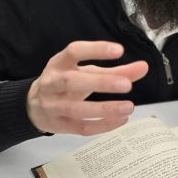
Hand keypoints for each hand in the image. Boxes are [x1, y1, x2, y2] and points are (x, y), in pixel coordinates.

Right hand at [26, 41, 148, 136]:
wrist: (33, 106)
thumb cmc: (66, 83)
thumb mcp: (86, 72)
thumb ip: (115, 70)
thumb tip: (144, 67)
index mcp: (58, 63)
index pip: (74, 51)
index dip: (95, 49)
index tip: (119, 51)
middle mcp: (52, 83)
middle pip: (72, 81)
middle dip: (100, 83)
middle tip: (127, 84)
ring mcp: (53, 106)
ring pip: (76, 109)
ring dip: (105, 109)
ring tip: (129, 107)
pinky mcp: (58, 125)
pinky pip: (81, 128)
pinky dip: (103, 125)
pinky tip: (121, 119)